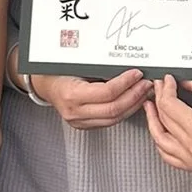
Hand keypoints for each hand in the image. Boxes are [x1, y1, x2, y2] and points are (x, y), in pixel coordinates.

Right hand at [30, 67, 150, 126]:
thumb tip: (126, 66)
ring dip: (133, 105)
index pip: (106, 93)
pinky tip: (133, 101)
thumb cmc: (58, 72)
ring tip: (144, 92)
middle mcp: (75, 112)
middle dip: (135, 95)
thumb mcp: (76, 65)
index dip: (125, 83)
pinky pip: (110, 121)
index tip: (137, 73)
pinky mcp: (85, 126)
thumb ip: (99, 69)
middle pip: (113, 109)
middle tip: (146, 83)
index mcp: (71, 95)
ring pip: (115, 118)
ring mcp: (80, 122)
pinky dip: (125, 110)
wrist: (44, 85)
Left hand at [143, 78, 191, 173]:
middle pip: (163, 119)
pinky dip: (161, 142)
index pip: (169, 105)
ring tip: (151, 108)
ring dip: (153, 121)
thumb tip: (178, 82)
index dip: (165, 88)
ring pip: (160, 140)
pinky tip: (160, 130)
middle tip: (161, 88)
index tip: (168, 80)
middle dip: (159, 99)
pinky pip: (169, 157)